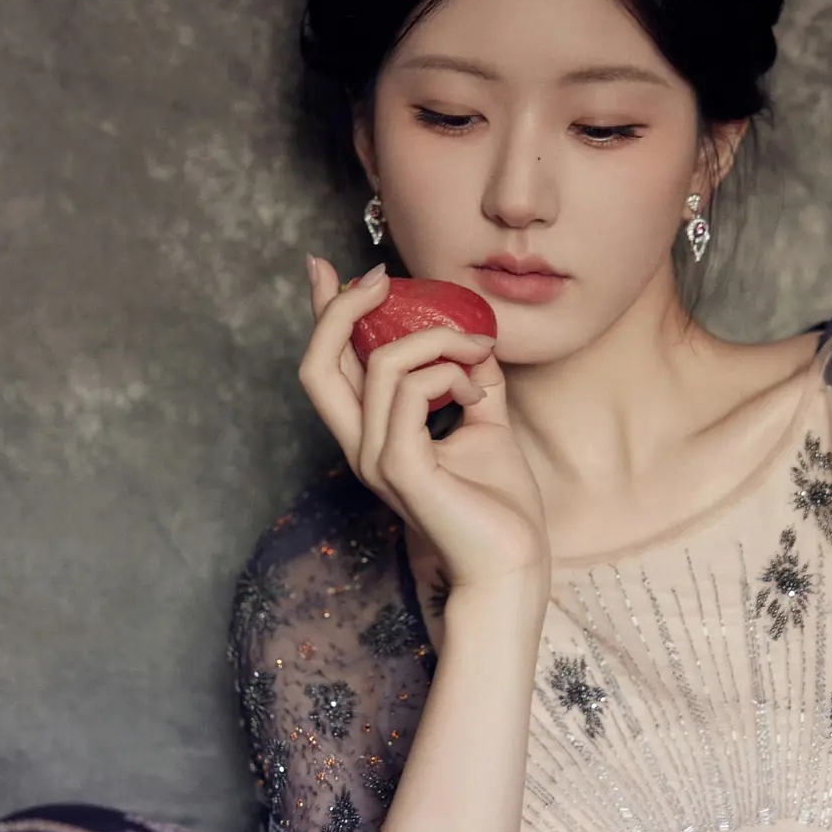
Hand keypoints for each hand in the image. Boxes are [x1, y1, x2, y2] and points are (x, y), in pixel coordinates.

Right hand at [299, 256, 551, 592]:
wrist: (514, 564)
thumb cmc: (500, 506)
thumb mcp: (485, 423)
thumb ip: (469, 379)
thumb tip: (473, 336)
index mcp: (373, 436)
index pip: (329, 367)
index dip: (321, 314)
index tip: (327, 267)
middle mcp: (362, 447)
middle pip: (317, 364)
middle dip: (341, 308)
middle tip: (381, 277)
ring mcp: (376, 460)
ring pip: (383, 366)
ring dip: (438, 343)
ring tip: (477, 358)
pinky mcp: (402, 470)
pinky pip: (411, 393)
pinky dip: (448, 374)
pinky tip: (475, 388)